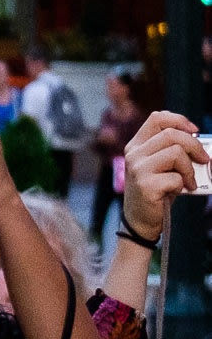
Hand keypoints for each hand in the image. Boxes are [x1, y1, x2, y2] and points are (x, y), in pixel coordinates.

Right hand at [124, 109, 205, 238]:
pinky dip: (183, 184)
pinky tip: (178, 192)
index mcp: (136, 146)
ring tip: (189, 180)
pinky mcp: (145, 185)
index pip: (157, 118)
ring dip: (190, 168)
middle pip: (171, 134)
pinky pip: (176, 177)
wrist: (140, 220)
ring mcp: (137, 169)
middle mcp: (134, 154)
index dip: (179, 120)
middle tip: (204, 159)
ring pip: (176, 153)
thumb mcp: (161, 166)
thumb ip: (172, 150)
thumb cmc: (156, 190)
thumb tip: (200, 142)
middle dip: (194, 146)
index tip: (195, 131)